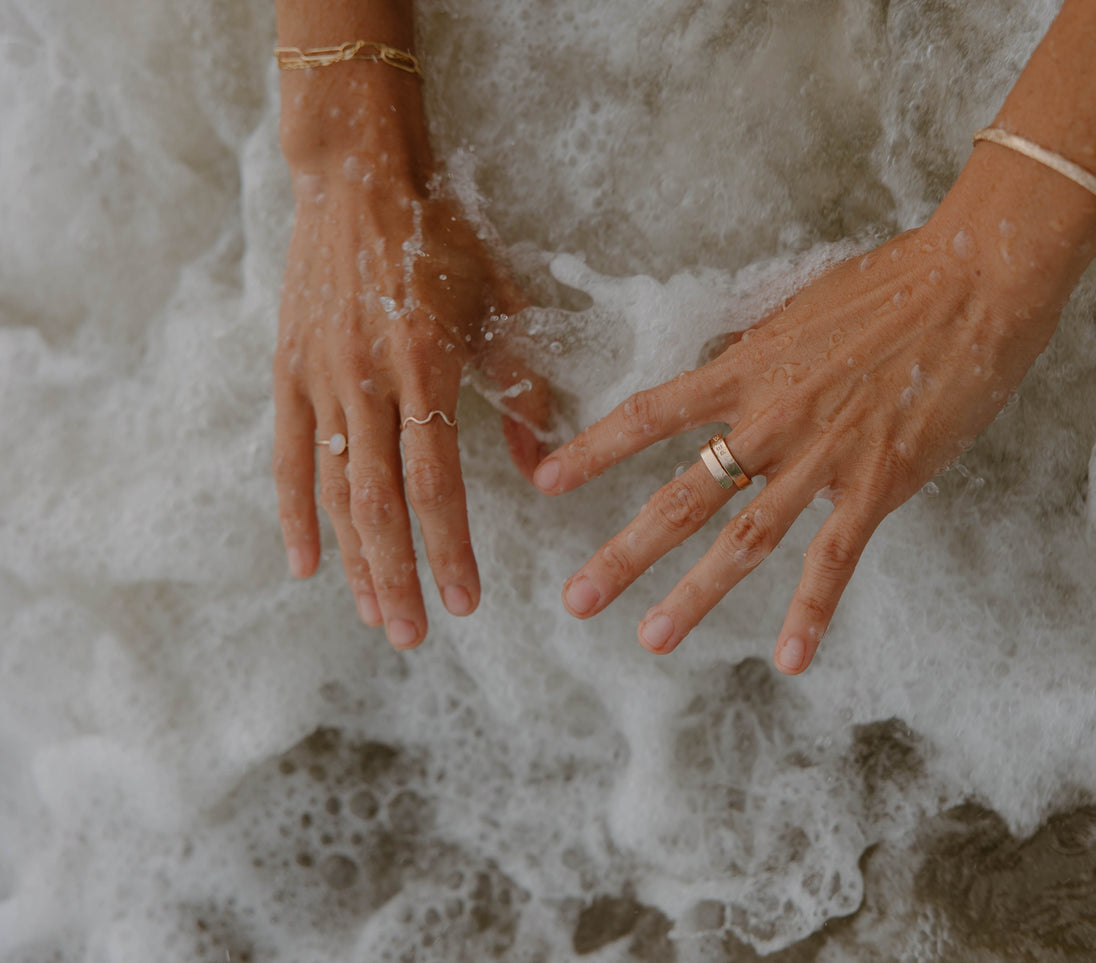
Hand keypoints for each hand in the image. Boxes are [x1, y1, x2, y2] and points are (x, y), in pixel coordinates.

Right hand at [273, 176, 549, 648]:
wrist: (356, 180)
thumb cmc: (442, 239)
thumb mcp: (500, 304)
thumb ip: (522, 387)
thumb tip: (540, 466)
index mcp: (425, 366)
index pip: (436, 482)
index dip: (451, 548)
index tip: (468, 601)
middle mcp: (365, 381)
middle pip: (378, 503)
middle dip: (398, 576)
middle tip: (414, 637)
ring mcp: (318, 379)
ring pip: (331, 492)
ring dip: (354, 562)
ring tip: (375, 618)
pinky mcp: (287, 372)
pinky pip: (288, 459)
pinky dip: (294, 516)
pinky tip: (306, 565)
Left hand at [533, 174, 1095, 671]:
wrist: (974, 281)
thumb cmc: (895, 283)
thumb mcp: (803, 307)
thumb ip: (759, 348)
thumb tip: (729, 364)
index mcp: (747, 367)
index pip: (650, 413)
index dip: (593, 449)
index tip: (544, 483)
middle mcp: (770, 417)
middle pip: (681, 495)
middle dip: (623, 552)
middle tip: (574, 599)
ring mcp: (822, 455)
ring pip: (742, 537)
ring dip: (693, 594)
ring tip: (650, 639)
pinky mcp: (878, 482)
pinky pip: (833, 559)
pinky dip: (810, 613)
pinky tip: (789, 660)